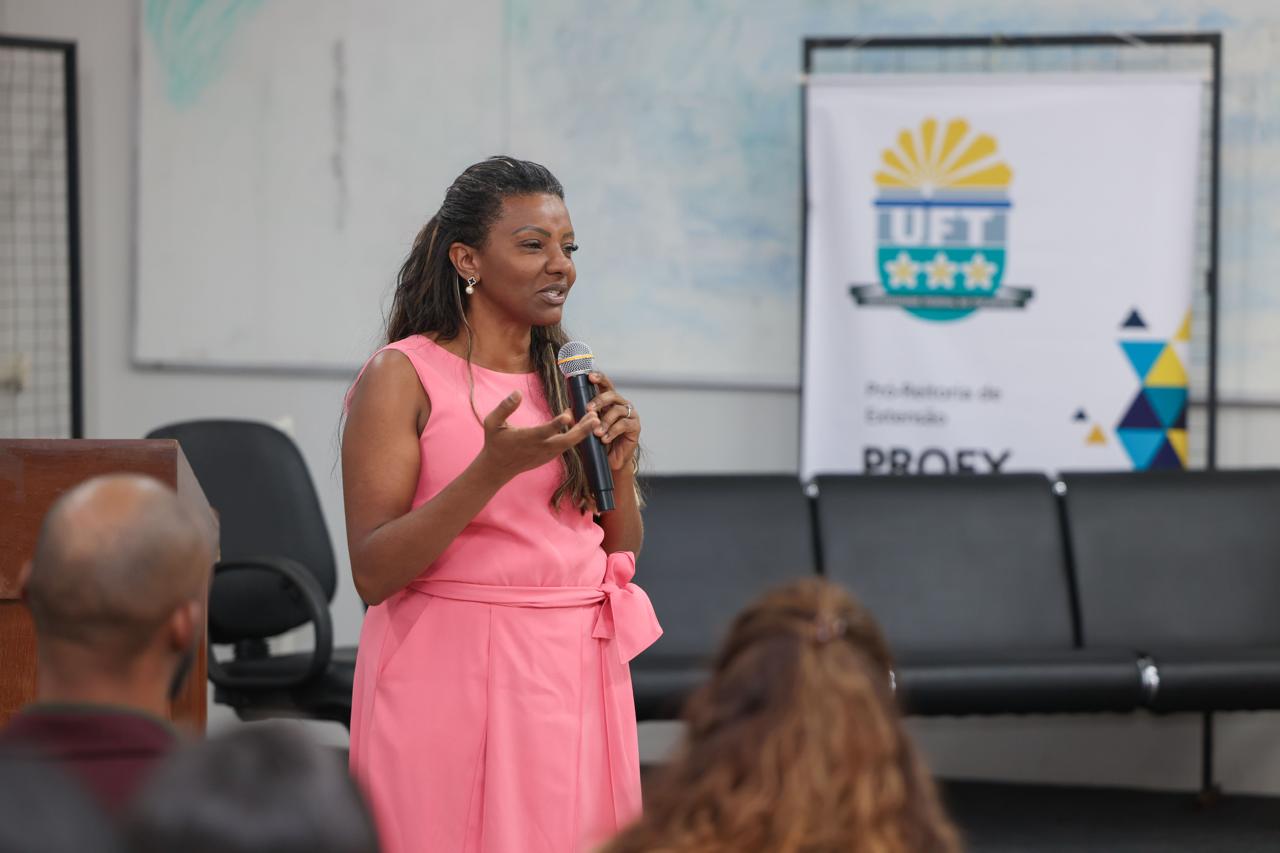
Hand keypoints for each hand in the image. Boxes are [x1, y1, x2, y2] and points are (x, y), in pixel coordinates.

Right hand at [475, 391, 598, 482]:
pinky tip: (583, 424)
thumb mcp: (492, 422)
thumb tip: (517, 392)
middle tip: (595, 417)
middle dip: (581, 431)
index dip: (557, 424)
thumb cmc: (494, 442)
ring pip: (569, 443)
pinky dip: (575, 436)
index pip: (545, 431)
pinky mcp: (549, 456)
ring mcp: (546, 454)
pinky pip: (566, 446)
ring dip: (582, 432)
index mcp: (527, 438)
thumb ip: (505, 407)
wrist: (497, 468)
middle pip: (565, 441)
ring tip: (594, 417)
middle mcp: (540, 448)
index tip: (568, 415)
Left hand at [587, 372, 639, 472]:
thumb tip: (568, 409)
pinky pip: (623, 424)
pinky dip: (612, 432)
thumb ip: (580, 418)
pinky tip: (604, 439)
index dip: (599, 378)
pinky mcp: (635, 426)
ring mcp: (630, 414)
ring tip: (596, 433)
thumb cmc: (598, 442)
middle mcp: (621, 405)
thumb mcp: (587, 428)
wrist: (610, 461)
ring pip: (617, 411)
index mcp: (609, 402)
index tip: (590, 377)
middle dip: (599, 400)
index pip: (605, 385)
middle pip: (612, 395)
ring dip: (605, 421)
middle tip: (588, 410)